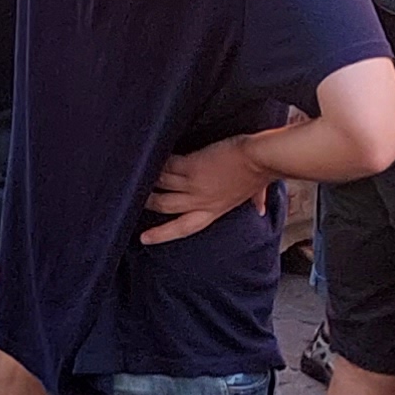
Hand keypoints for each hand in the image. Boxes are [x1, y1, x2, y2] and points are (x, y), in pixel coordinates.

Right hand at [140, 127, 284, 244]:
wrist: (260, 158)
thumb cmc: (260, 173)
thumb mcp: (255, 192)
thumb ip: (255, 202)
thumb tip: (260, 210)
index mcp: (214, 210)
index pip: (183, 228)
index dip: (162, 234)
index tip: (144, 239)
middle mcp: (200, 201)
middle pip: (165, 207)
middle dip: (147, 203)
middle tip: (133, 198)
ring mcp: (194, 185)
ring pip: (161, 186)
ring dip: (148, 180)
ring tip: (135, 173)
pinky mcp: (192, 167)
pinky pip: (167, 167)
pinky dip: (158, 162)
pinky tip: (150, 155)